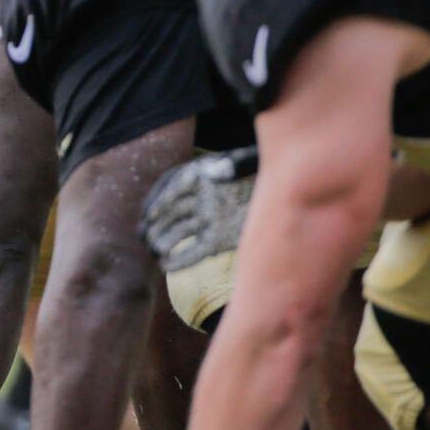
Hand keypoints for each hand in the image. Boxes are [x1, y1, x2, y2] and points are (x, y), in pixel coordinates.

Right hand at [141, 148, 258, 274]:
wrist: (283, 194)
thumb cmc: (264, 173)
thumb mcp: (251, 163)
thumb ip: (234, 164)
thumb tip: (211, 172)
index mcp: (199, 175)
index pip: (171, 186)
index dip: (159, 201)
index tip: (151, 213)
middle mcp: (199, 197)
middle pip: (172, 211)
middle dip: (158, 224)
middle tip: (146, 237)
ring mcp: (207, 219)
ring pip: (180, 230)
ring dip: (166, 241)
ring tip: (155, 252)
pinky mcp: (218, 238)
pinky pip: (197, 250)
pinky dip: (183, 259)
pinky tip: (168, 266)